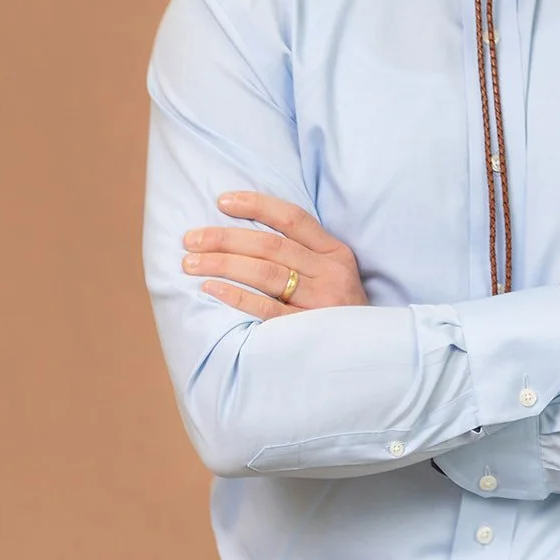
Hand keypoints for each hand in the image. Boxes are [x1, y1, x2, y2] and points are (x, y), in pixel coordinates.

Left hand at [181, 192, 367, 320]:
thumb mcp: (334, 276)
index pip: (292, 218)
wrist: (368, 358)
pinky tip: (211, 288)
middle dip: (225, 238)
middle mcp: (331, 273)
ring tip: (191, 263)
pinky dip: (236, 296)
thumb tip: (245, 235)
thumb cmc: (339, 313)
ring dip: (222, 264)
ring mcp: (321, 302)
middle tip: (190, 239)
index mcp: (335, 253)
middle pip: (270, 245)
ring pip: (266, 272)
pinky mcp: (308, 331)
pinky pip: (266, 309)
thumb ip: (304, 254)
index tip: (222, 201)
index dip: (256, 205)